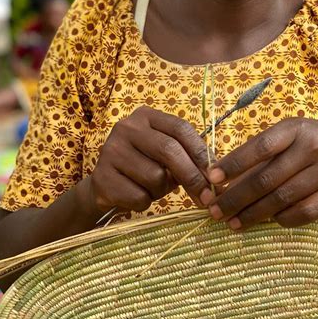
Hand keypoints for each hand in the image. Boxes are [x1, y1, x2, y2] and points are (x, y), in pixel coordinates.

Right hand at [83, 106, 211, 215]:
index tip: (216, 174)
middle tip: (207, 197)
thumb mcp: (165, 156)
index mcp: (146, 116)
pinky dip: (144, 202)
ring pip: (155, 176)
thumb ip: (187, 157)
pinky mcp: (101, 176)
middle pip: (169, 150)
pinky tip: (134, 196)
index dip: (201, 152)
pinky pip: (138, 196)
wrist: (104, 186)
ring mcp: (111, 150)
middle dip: (192, 176)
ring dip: (161, 191)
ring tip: (151, 188)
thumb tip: (216, 175)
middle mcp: (126, 127)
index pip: (180, 128)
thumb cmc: (143, 168)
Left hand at [204, 117, 317, 229]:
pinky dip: (282, 219)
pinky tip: (268, 222)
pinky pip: (303, 213)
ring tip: (233, 222)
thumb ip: (262, 150)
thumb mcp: (290, 135)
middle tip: (215, 210)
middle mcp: (314, 147)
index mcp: (296, 128)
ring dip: (253, 214)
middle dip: (236, 197)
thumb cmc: (312, 143)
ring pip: (282, 198)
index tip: (212, 179)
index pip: (260, 147)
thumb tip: (223, 176)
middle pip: (267, 178)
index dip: (234, 164)